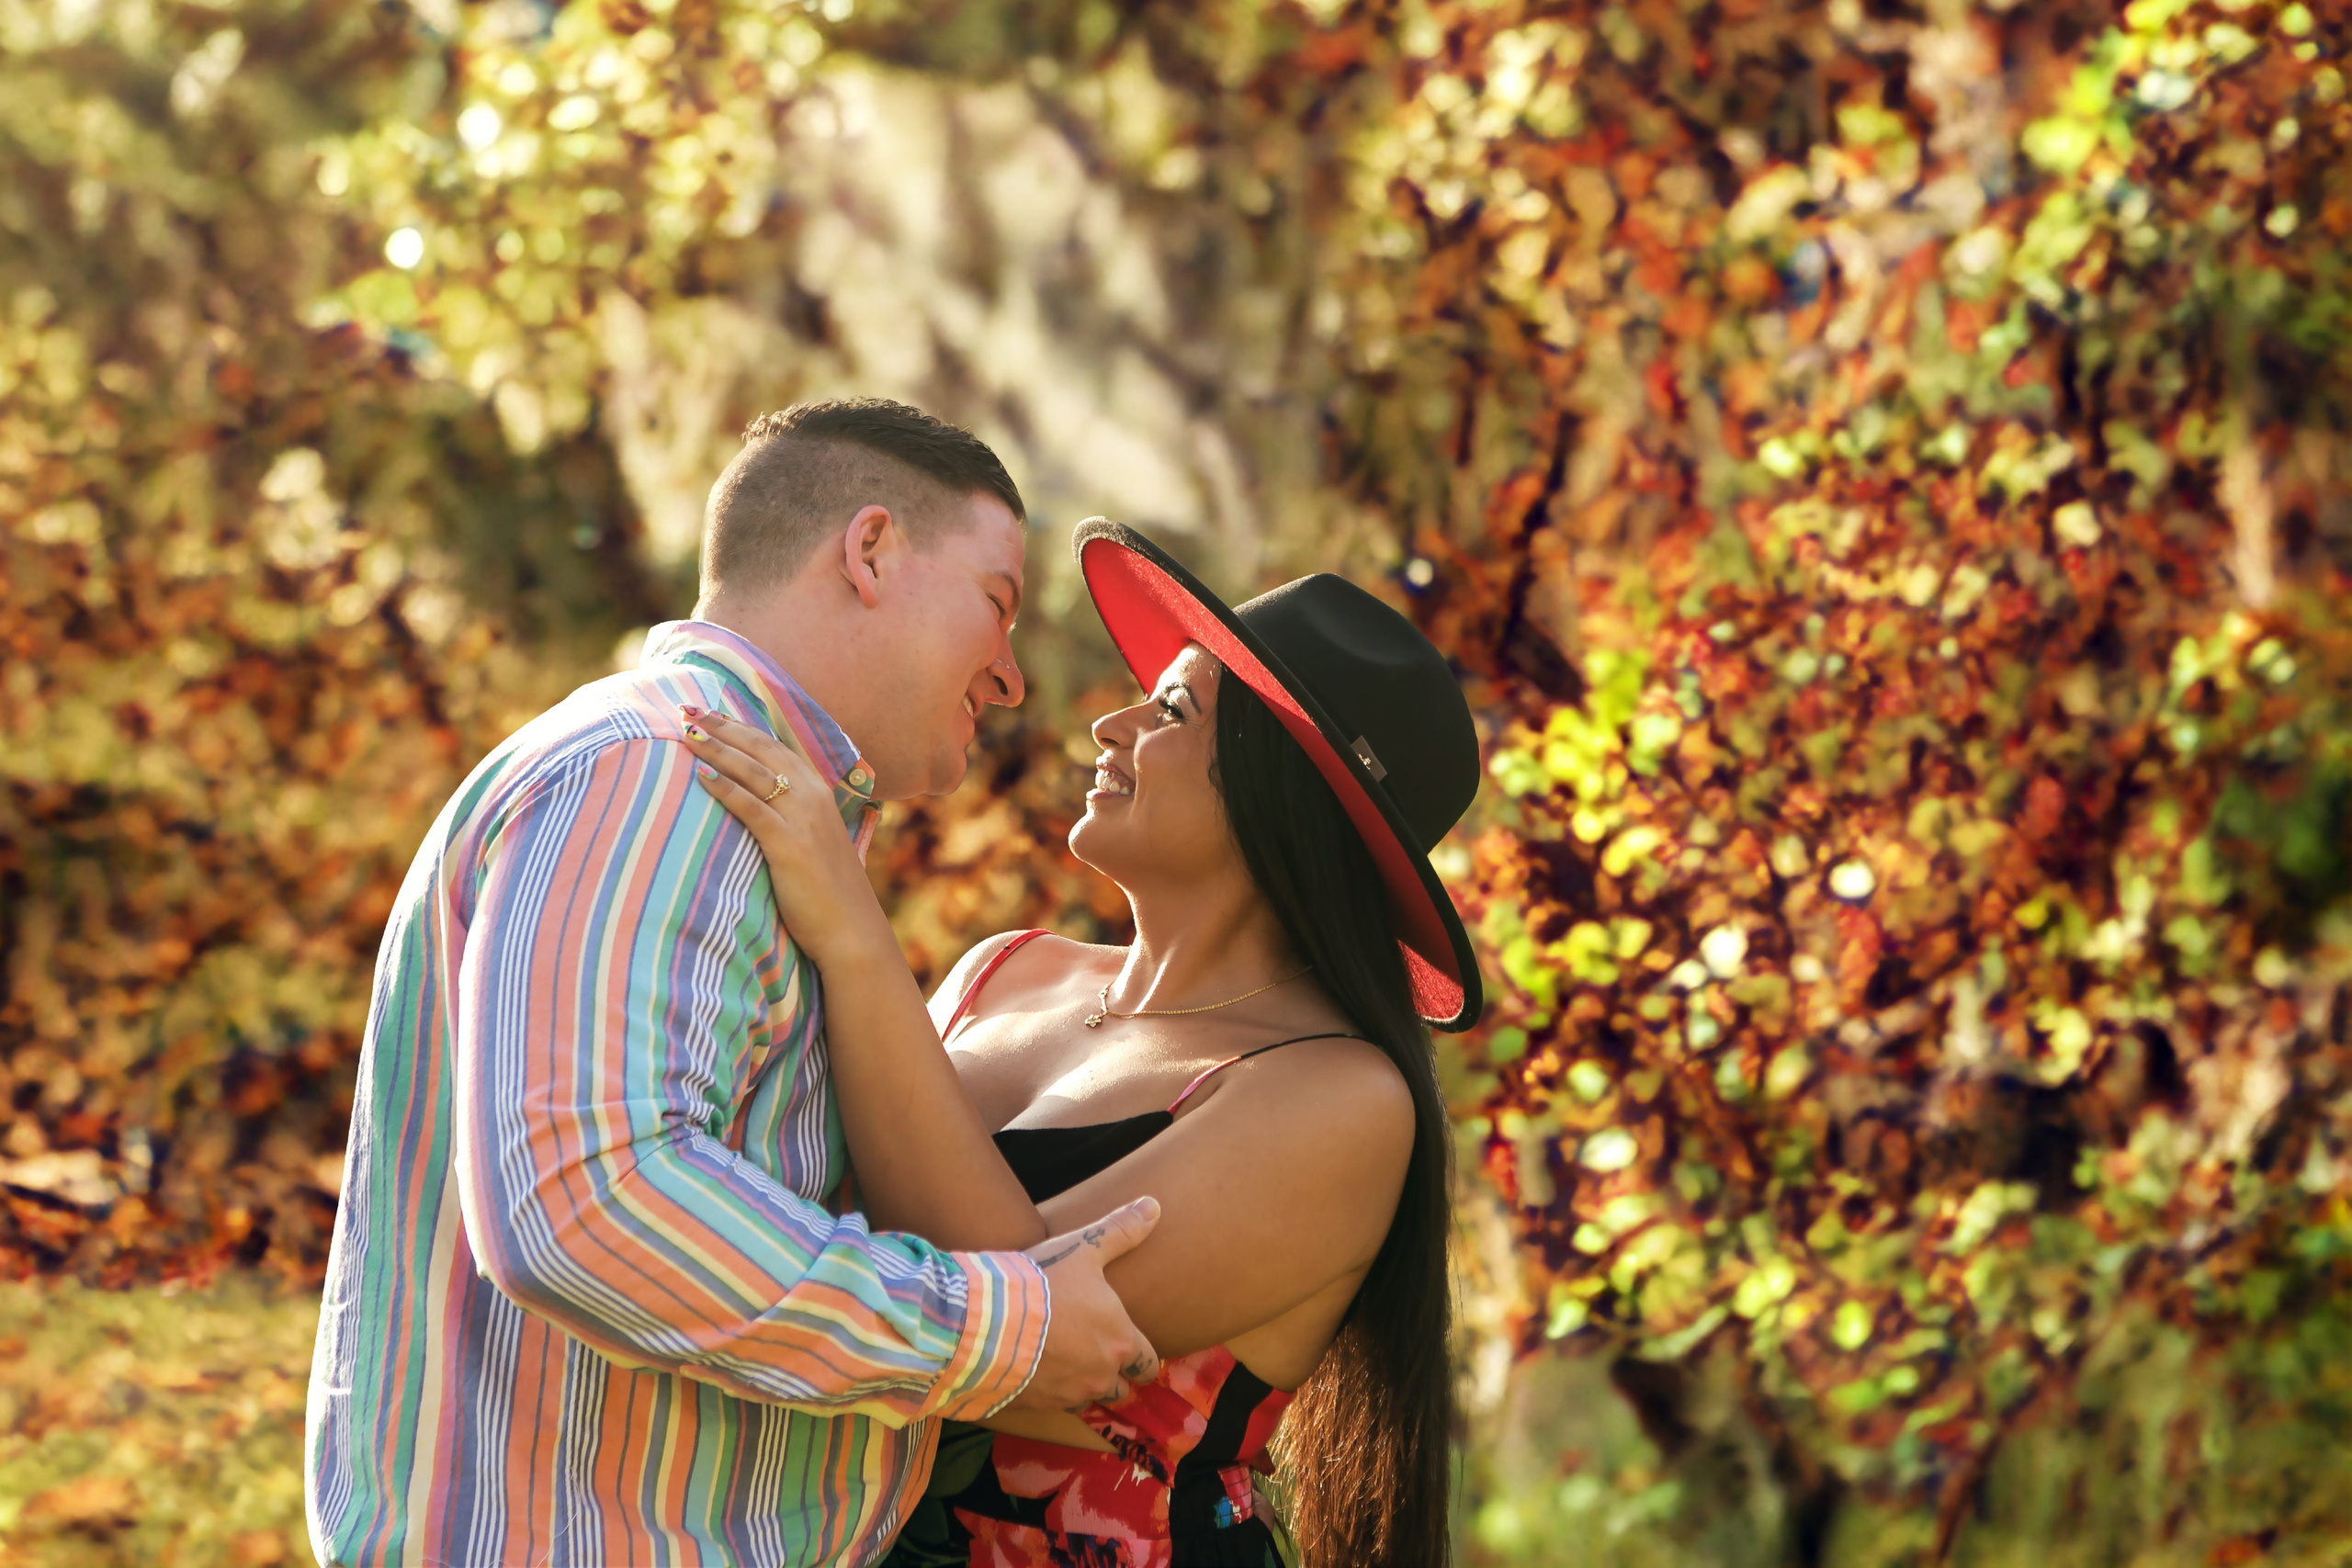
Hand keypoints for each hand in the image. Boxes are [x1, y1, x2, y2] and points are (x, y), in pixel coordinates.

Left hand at [680, 706, 895, 971]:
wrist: (851, 929)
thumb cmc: (827, 891)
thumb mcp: (814, 842)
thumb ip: (792, 817)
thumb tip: (759, 807)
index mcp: (818, 791)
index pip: (773, 745)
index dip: (739, 725)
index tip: (708, 710)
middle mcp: (813, 796)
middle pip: (760, 749)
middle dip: (721, 726)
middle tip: (686, 708)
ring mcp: (802, 818)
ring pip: (753, 771)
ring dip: (717, 749)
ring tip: (685, 733)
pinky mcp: (789, 845)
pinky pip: (752, 808)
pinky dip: (725, 789)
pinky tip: (701, 777)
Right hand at [1009, 1197, 1162, 1411]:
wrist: (986, 1320)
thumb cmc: (1041, 1282)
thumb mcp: (1083, 1249)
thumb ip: (1121, 1231)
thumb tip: (1154, 1205)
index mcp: (1121, 1341)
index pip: (1148, 1364)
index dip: (1142, 1358)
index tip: (1132, 1349)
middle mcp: (1101, 1374)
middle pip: (1121, 1388)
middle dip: (1113, 1375)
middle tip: (1095, 1355)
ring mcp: (1069, 1394)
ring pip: (1088, 1399)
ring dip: (1082, 1385)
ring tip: (1064, 1364)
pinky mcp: (1038, 1405)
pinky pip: (1053, 1405)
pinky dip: (1049, 1391)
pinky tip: (1036, 1372)